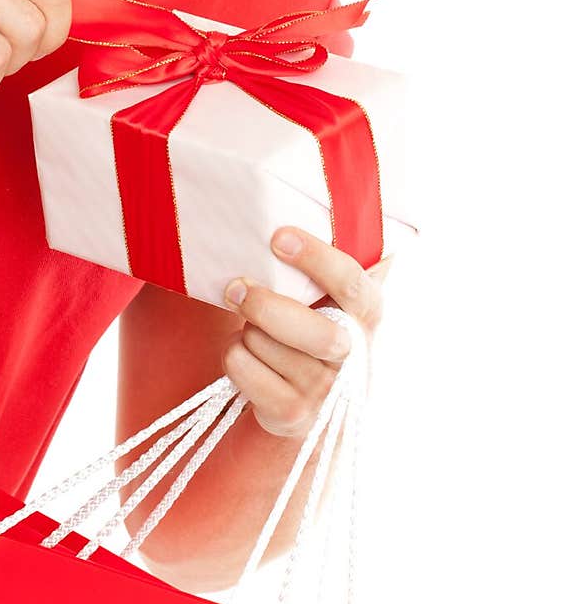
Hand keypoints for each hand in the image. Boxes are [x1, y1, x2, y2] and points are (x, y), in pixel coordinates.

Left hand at [222, 227, 391, 438]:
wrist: (317, 403)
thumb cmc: (318, 325)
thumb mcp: (336, 295)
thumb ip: (332, 260)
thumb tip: (327, 189)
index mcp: (369, 314)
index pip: (351, 285)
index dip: (316, 258)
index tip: (279, 237)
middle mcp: (354, 356)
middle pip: (312, 332)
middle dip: (265, 305)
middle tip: (235, 286)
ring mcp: (324, 391)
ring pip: (264, 343)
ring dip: (247, 328)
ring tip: (256, 327)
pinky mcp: (291, 415)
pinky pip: (242, 368)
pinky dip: (233, 354)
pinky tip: (249, 354)